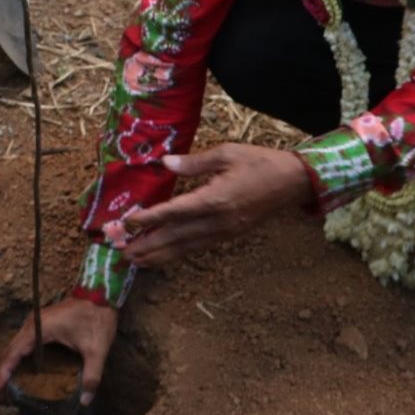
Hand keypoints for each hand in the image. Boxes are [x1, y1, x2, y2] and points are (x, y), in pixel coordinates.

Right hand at [0, 297, 118, 404]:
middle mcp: (33, 323)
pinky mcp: (42, 321)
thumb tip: (86, 401)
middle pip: (11, 349)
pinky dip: (20, 354)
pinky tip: (25, 368)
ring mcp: (36, 321)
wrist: (101, 293)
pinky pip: (24, 340)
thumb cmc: (97, 318)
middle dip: (5, 370)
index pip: (14, 352)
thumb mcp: (96, 350)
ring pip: (16, 344)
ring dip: (12, 362)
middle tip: (4, 392)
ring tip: (11, 382)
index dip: (4, 371)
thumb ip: (91, 376)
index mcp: (40, 329)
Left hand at [117, 145, 312, 268]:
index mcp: (216, 198)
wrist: (294, 182)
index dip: (149, 218)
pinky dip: (177, 253)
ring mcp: (225, 232)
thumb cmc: (261, 162)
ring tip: (135, 261)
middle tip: (121, 252)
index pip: (175, 212)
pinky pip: (198, 248)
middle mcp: (218, 220)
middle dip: (147, 245)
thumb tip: (166, 163)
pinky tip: (163, 256)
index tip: (127, 222)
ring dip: (158, 255)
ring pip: (185, 247)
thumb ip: (195, 163)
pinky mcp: (230, 235)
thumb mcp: (228, 153)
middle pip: (176, 236)